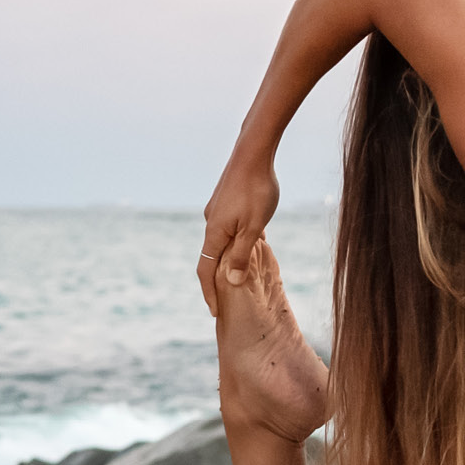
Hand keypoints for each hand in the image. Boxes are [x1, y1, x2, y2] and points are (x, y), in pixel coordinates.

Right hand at [198, 149, 280, 316]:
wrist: (254, 152)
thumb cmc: (257, 189)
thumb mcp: (255, 227)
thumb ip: (243, 255)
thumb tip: (232, 283)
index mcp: (215, 233)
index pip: (206, 270)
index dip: (210, 293)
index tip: (215, 313)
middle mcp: (211, 222)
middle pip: (213, 258)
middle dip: (220, 279)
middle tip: (230, 301)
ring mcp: (218, 211)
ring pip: (223, 241)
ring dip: (232, 258)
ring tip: (244, 276)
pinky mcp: (227, 201)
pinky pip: (231, 228)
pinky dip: (238, 241)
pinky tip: (256, 242)